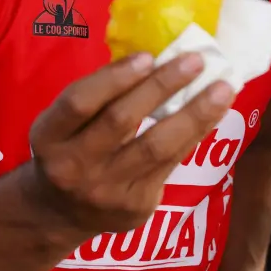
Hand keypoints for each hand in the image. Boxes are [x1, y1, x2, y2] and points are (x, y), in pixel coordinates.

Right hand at [27, 52, 236, 234]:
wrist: (59, 214)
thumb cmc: (68, 151)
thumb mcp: (64, 126)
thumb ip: (98, 99)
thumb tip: (155, 58)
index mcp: (48, 137)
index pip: (78, 102)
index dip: (113, 78)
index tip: (148, 56)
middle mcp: (72, 166)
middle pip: (120, 121)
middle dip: (161, 87)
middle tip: (196, 61)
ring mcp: (105, 190)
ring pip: (156, 147)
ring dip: (194, 114)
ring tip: (222, 89)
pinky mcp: (135, 206)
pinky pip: (171, 164)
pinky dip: (194, 135)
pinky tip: (214, 115)